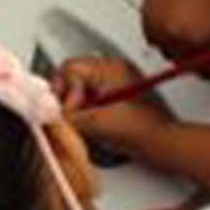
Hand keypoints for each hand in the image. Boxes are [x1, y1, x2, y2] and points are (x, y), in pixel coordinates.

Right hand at [55, 57, 173, 156]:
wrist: (160, 142)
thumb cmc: (136, 131)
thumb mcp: (91, 123)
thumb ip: (65, 116)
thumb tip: (49, 113)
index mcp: (108, 68)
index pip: (69, 68)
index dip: (60, 91)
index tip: (63, 110)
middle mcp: (116, 67)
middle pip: (76, 73)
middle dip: (69, 96)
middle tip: (71, 115)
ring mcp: (122, 78)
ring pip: (86, 83)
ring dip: (80, 101)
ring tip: (85, 120)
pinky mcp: (125, 91)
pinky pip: (98, 90)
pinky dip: (92, 104)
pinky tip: (96, 121)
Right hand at [144, 0, 209, 62]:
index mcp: (198, 38)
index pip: (208, 71)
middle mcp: (173, 34)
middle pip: (183, 62)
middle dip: (197, 56)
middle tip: (209, 46)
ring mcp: (156, 23)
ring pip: (165, 48)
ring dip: (179, 44)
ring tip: (194, 28)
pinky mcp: (145, 11)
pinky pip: (153, 32)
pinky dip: (165, 30)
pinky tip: (179, 17)